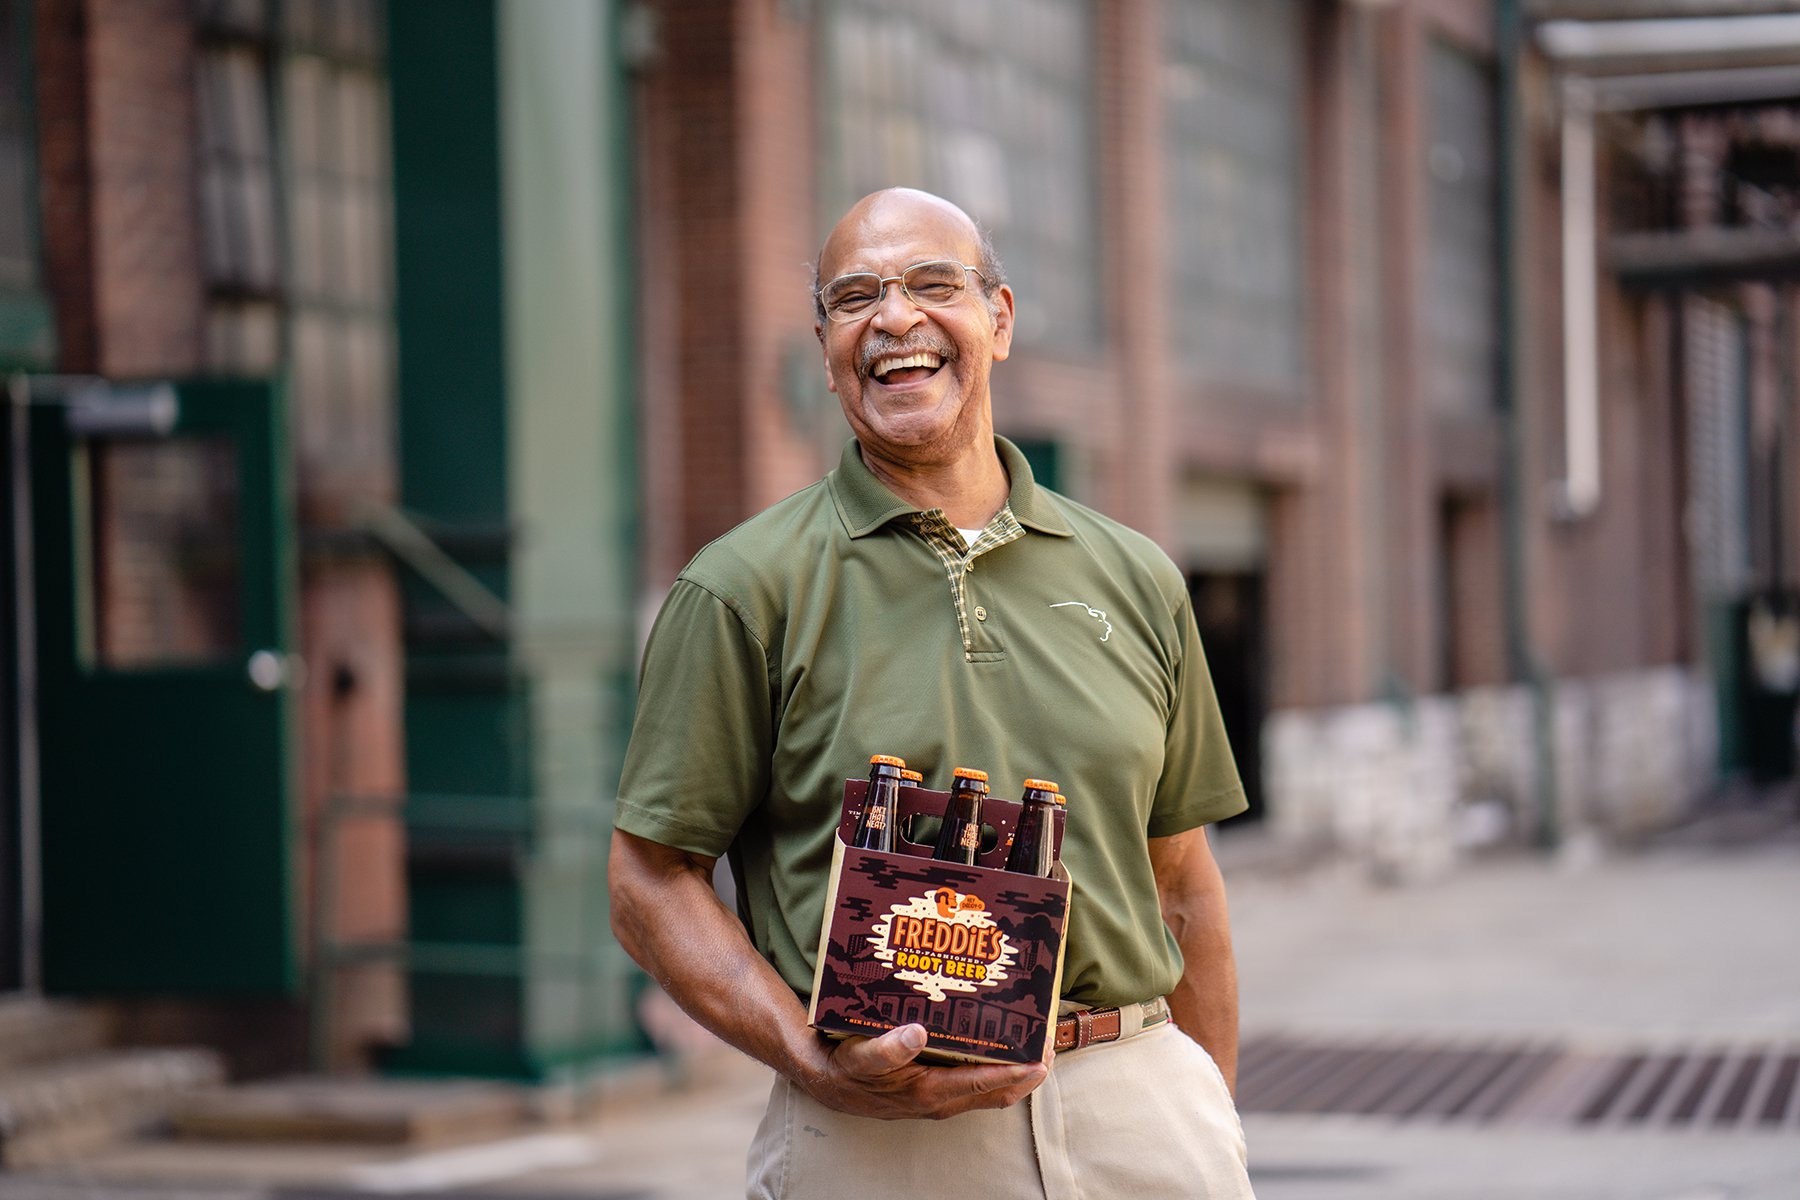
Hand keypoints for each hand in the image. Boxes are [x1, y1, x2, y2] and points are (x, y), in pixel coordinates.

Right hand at [799, 1024, 1048, 1120]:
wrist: (826, 1079)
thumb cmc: (846, 1066)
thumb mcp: (861, 1056)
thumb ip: (887, 1049)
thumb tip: (918, 1033)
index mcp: (927, 1092)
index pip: (983, 1084)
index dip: (1016, 1073)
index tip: (1042, 1057)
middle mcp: (939, 1099)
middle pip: (995, 1092)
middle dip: (1026, 1072)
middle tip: (1050, 1043)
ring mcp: (937, 1097)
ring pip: (987, 1090)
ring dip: (1014, 1072)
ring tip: (1035, 1045)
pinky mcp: (932, 1089)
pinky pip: (973, 1083)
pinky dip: (994, 1069)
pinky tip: (999, 1045)